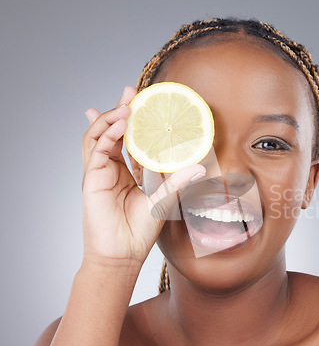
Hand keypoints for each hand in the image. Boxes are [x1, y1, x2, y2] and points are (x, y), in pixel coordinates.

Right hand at [82, 86, 205, 268]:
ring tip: (128, 103)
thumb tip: (200, 166)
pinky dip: (107, 133)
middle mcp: (111, 168)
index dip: (135, 120)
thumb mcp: (163, 200)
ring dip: (112, 117)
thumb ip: (177, 181)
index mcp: (126, 171)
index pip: (129, 139)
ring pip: (99, 135)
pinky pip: (96, 149)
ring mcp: (99, 171)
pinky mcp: (91, 178)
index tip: (144, 103)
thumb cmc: (139, 231)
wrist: (121, 254)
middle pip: (112, 131)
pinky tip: (121, 123)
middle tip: (132, 91)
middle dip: (120, 110)